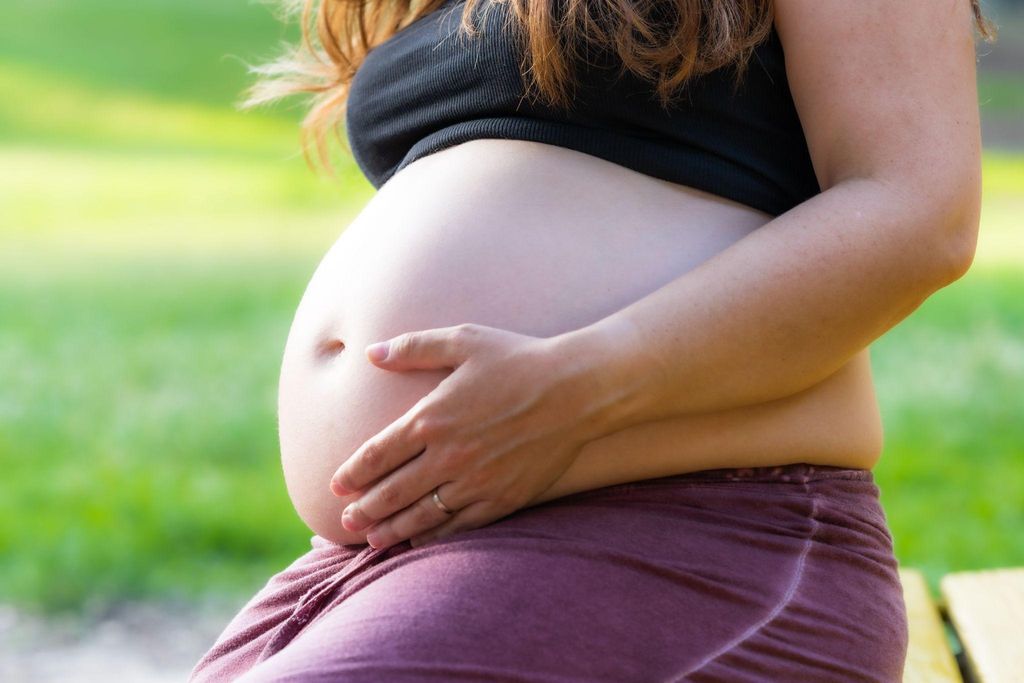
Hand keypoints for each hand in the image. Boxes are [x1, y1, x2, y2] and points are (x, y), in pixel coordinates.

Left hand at [330, 323, 609, 549]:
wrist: (576, 389)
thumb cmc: (519, 358)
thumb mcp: (463, 340)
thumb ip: (413, 348)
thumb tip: (371, 353)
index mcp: (431, 418)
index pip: (377, 454)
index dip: (353, 473)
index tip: (336, 486)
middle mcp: (447, 455)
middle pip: (392, 492)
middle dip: (364, 509)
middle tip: (346, 521)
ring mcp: (475, 481)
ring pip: (421, 515)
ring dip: (391, 529)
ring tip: (372, 539)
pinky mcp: (502, 498)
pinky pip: (459, 525)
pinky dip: (434, 535)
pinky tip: (419, 540)